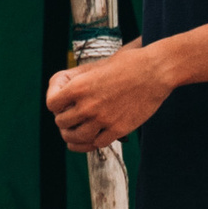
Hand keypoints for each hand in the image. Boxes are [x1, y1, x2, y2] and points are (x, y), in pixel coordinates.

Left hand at [46, 38, 174, 152]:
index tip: (62, 106)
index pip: (52, 105)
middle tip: (71, 121)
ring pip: (77, 138)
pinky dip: (94, 141)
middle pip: (62, 123)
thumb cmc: (128, 64)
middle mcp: (87, 105)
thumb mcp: (98, 67)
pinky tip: (96, 137)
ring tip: (78, 133)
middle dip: (65, 122)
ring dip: (75, 137)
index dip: (55, 106)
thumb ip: (81, 80)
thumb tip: (67, 91)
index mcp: (79, 86)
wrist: (155, 71)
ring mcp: (103, 119)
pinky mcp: (118, 129)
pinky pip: (98, 143)